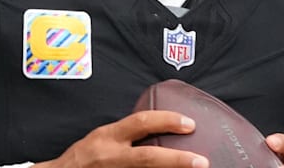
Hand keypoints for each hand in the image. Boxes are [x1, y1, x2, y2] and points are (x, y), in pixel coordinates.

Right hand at [36, 110, 207, 167]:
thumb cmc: (82, 158)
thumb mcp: (103, 136)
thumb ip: (128, 134)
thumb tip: (162, 127)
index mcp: (109, 137)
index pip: (141, 123)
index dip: (167, 121)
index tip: (189, 124)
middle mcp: (112, 157)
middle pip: (148, 158)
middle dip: (177, 160)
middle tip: (201, 161)